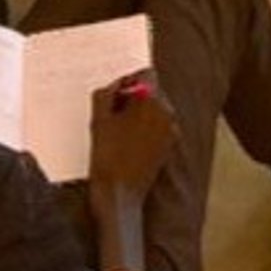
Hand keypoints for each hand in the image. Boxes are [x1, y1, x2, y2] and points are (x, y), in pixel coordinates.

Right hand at [88, 70, 178, 198]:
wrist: (119, 196)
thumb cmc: (107, 156)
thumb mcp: (98, 119)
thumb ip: (107, 92)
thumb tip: (116, 85)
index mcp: (152, 101)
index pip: (146, 74)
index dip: (128, 80)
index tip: (114, 95)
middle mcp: (168, 113)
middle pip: (152, 90)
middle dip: (133, 96)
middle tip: (111, 112)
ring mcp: (171, 130)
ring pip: (155, 108)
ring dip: (138, 112)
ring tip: (117, 130)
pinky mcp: (169, 146)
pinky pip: (158, 126)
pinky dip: (144, 127)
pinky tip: (126, 142)